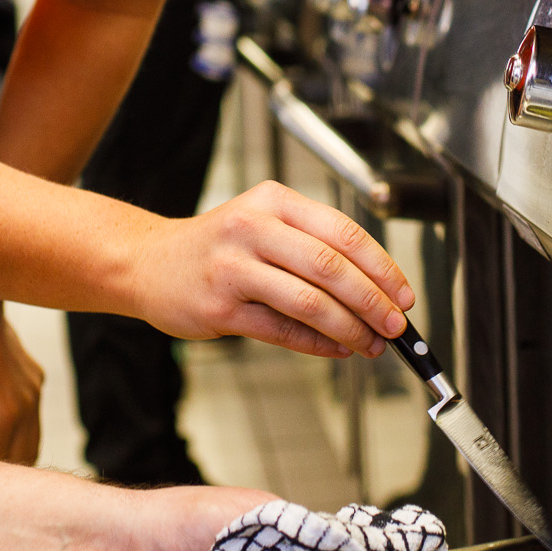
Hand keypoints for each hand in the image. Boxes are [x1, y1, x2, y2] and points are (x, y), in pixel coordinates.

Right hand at [131, 181, 413, 358]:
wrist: (148, 263)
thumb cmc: (217, 246)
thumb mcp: (263, 222)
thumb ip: (314, 246)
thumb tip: (377, 287)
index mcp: (274, 201)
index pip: (343, 233)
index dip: (382, 267)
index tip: (403, 294)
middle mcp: (252, 228)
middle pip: (330, 267)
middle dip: (372, 301)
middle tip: (395, 326)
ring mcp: (232, 268)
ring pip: (308, 301)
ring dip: (349, 328)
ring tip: (370, 344)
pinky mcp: (219, 309)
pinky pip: (281, 330)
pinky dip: (318, 344)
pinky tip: (337, 349)